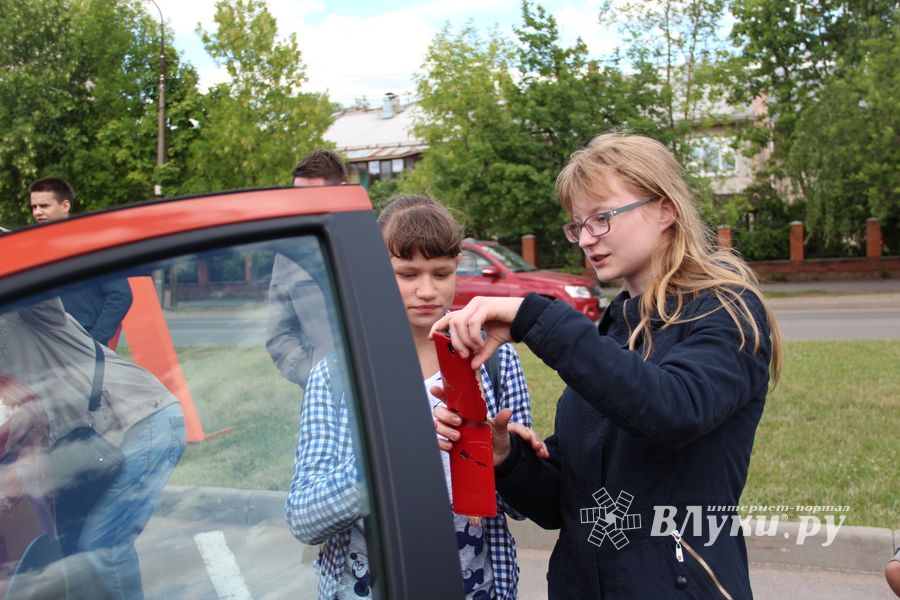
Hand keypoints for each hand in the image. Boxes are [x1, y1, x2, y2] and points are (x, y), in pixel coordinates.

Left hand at [429, 296, 523, 368]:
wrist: (529, 320)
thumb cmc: (511, 327)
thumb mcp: (493, 343)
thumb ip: (481, 353)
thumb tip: (473, 366)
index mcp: (472, 311)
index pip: (449, 316)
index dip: (438, 326)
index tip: (431, 337)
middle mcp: (473, 305)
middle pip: (452, 322)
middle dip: (455, 341)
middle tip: (464, 355)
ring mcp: (479, 304)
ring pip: (460, 322)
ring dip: (464, 340)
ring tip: (475, 350)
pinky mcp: (486, 306)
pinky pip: (472, 323)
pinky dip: (474, 337)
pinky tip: (481, 344)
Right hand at [433, 400, 548, 464]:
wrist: (498, 455)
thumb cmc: (496, 436)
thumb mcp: (500, 427)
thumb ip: (501, 419)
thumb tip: (508, 411)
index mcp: (465, 410)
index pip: (450, 399)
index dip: (440, 393)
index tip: (435, 389)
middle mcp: (455, 419)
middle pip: (439, 411)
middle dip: (446, 415)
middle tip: (459, 422)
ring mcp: (451, 431)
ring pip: (437, 425)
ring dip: (444, 429)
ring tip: (457, 436)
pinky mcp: (450, 445)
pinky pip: (438, 441)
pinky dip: (441, 443)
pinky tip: (450, 446)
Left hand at [489, 409, 548, 463]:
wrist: (491, 461)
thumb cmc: (491, 444)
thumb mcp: (494, 431)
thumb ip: (500, 420)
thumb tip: (509, 410)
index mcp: (508, 427)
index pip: (519, 428)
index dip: (524, 432)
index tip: (528, 438)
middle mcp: (516, 433)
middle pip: (529, 433)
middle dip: (534, 439)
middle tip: (536, 446)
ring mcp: (522, 442)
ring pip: (534, 441)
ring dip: (540, 446)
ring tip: (542, 453)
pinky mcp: (526, 450)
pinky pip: (537, 448)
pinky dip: (542, 450)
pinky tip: (545, 455)